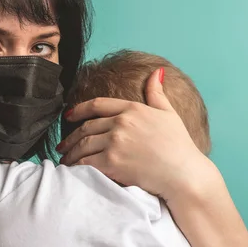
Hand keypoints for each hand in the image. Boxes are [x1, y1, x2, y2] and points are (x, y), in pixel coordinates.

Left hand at [57, 68, 214, 201]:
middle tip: (62, 145)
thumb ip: (157, 93)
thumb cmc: (180, 145)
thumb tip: (157, 72)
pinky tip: (72, 171)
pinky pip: (86, 163)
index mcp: (132, 108)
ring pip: (83, 145)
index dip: (79, 110)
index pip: (97, 104)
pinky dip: (76, 167)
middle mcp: (121, 123)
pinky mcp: (112, 162)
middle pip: (87, 127)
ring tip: (65, 160)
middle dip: (71, 137)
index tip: (69, 116)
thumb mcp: (168, 113)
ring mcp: (116, 142)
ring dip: (71, 153)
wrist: (184, 174)